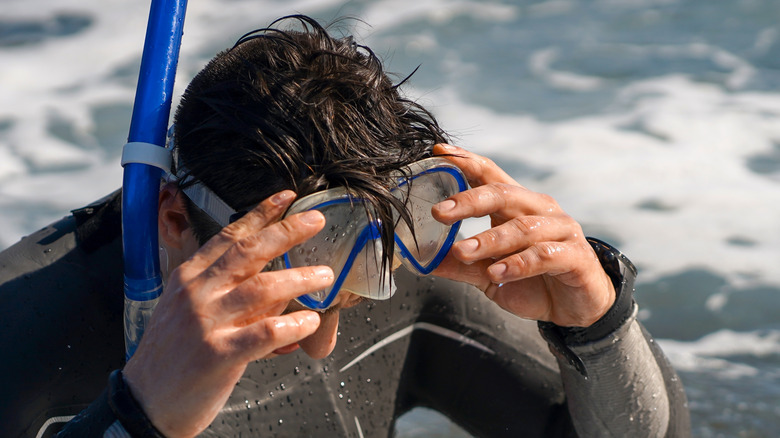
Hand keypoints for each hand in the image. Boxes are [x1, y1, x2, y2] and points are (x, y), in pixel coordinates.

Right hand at [123, 190, 333, 437]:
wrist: (144, 403)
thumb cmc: (172, 357)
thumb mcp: (191, 313)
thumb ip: (233, 295)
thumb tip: (280, 286)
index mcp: (189, 278)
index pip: (229, 236)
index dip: (261, 214)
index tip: (286, 198)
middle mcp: (197, 293)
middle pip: (249, 251)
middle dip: (287, 231)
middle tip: (316, 220)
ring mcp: (206, 322)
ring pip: (262, 288)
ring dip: (299, 278)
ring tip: (325, 275)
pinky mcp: (217, 354)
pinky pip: (265, 332)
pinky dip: (292, 325)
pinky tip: (310, 321)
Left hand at [431, 144, 614, 327]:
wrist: (576, 308)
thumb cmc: (533, 282)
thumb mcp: (488, 273)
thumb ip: (459, 264)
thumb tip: (422, 260)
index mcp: (517, 205)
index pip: (489, 174)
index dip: (465, 161)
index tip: (438, 152)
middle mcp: (539, 210)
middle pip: (503, 194)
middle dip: (468, 200)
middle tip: (439, 212)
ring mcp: (561, 230)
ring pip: (521, 228)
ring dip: (489, 240)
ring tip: (462, 253)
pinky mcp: (576, 256)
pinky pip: (544, 255)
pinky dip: (518, 264)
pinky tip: (497, 274)